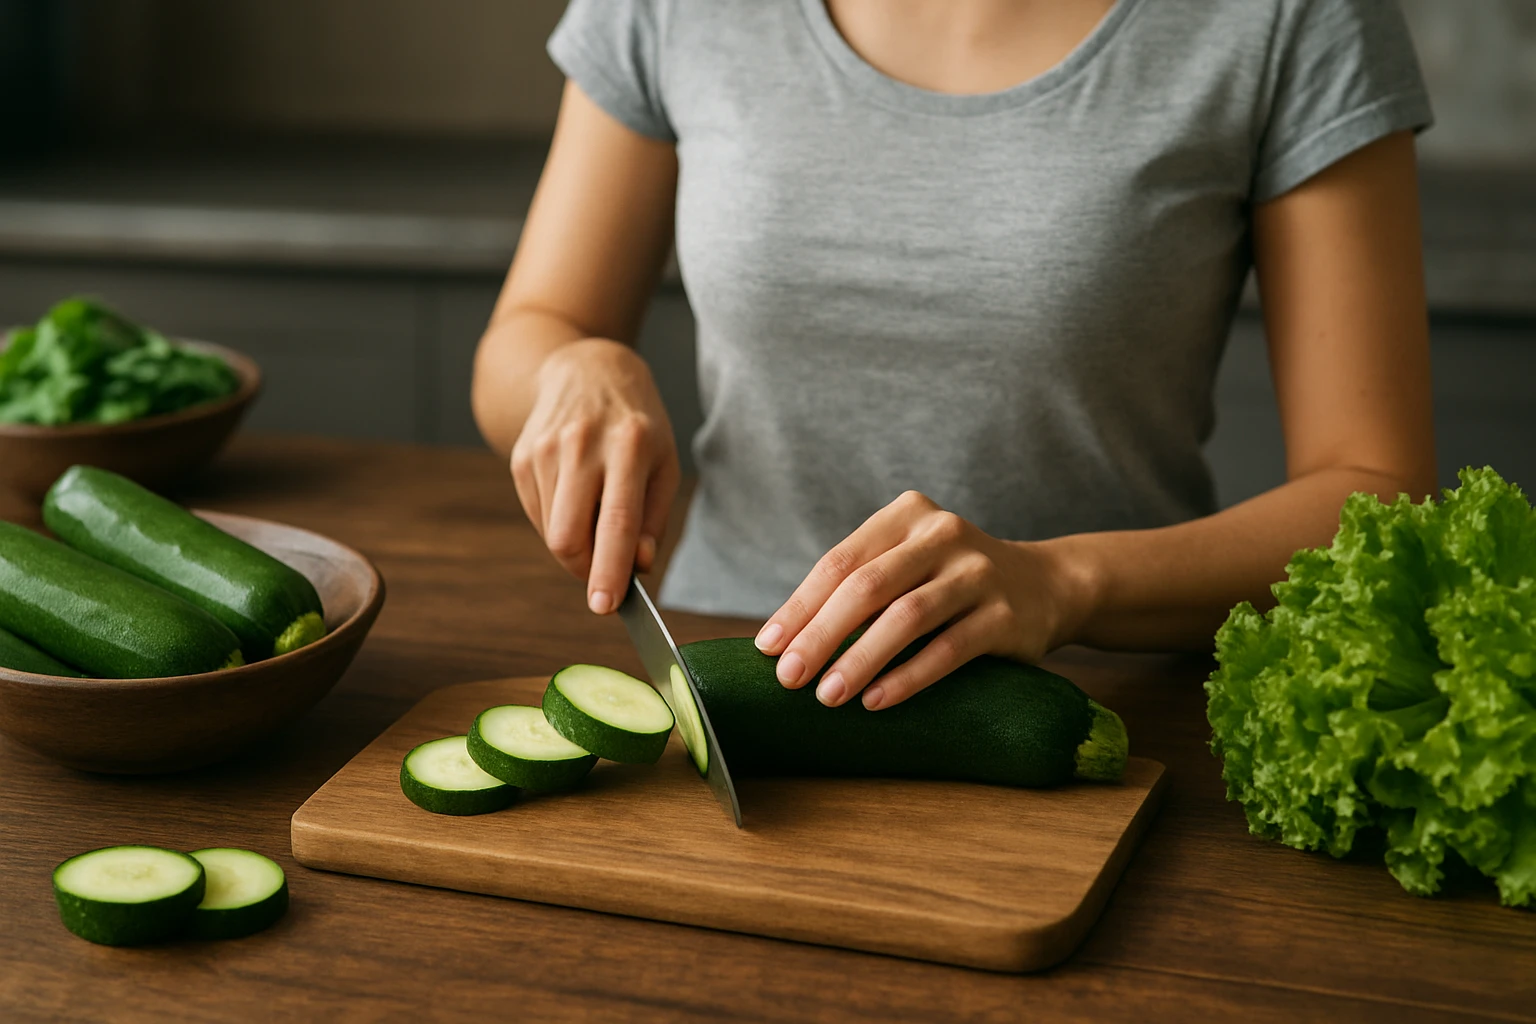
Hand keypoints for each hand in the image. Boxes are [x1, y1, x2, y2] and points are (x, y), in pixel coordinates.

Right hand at [510, 338, 679, 613]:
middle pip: (568, 536)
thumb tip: (639, 566)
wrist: (587, 368)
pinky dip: (559, 526)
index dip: (609, 569)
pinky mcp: (522, 456)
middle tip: (607, 577)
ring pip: (551, 533)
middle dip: (586, 570)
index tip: (606, 605)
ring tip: (597, 516)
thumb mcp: (664, 462)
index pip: (616, 521)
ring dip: (576, 546)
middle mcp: (582, 445)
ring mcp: (545, 449)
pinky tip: (576, 499)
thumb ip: (654, 519)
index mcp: (628, 445)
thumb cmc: (637, 424)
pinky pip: (538, 516)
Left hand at [753, 491, 1087, 708]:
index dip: (800, 606)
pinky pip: (949, 649)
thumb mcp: (907, 566)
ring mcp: (978, 573)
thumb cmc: (950, 582)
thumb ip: (859, 588)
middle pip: (867, 587)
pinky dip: (908, 677)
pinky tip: (877, 700)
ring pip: (907, 617)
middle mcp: (942, 534)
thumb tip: (785, 644)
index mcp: (906, 515)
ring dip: (861, 659)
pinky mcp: (1005, 615)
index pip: (840, 562)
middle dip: (821, 635)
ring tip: (828, 696)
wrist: (1046, 585)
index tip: (768, 647)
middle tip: (789, 678)